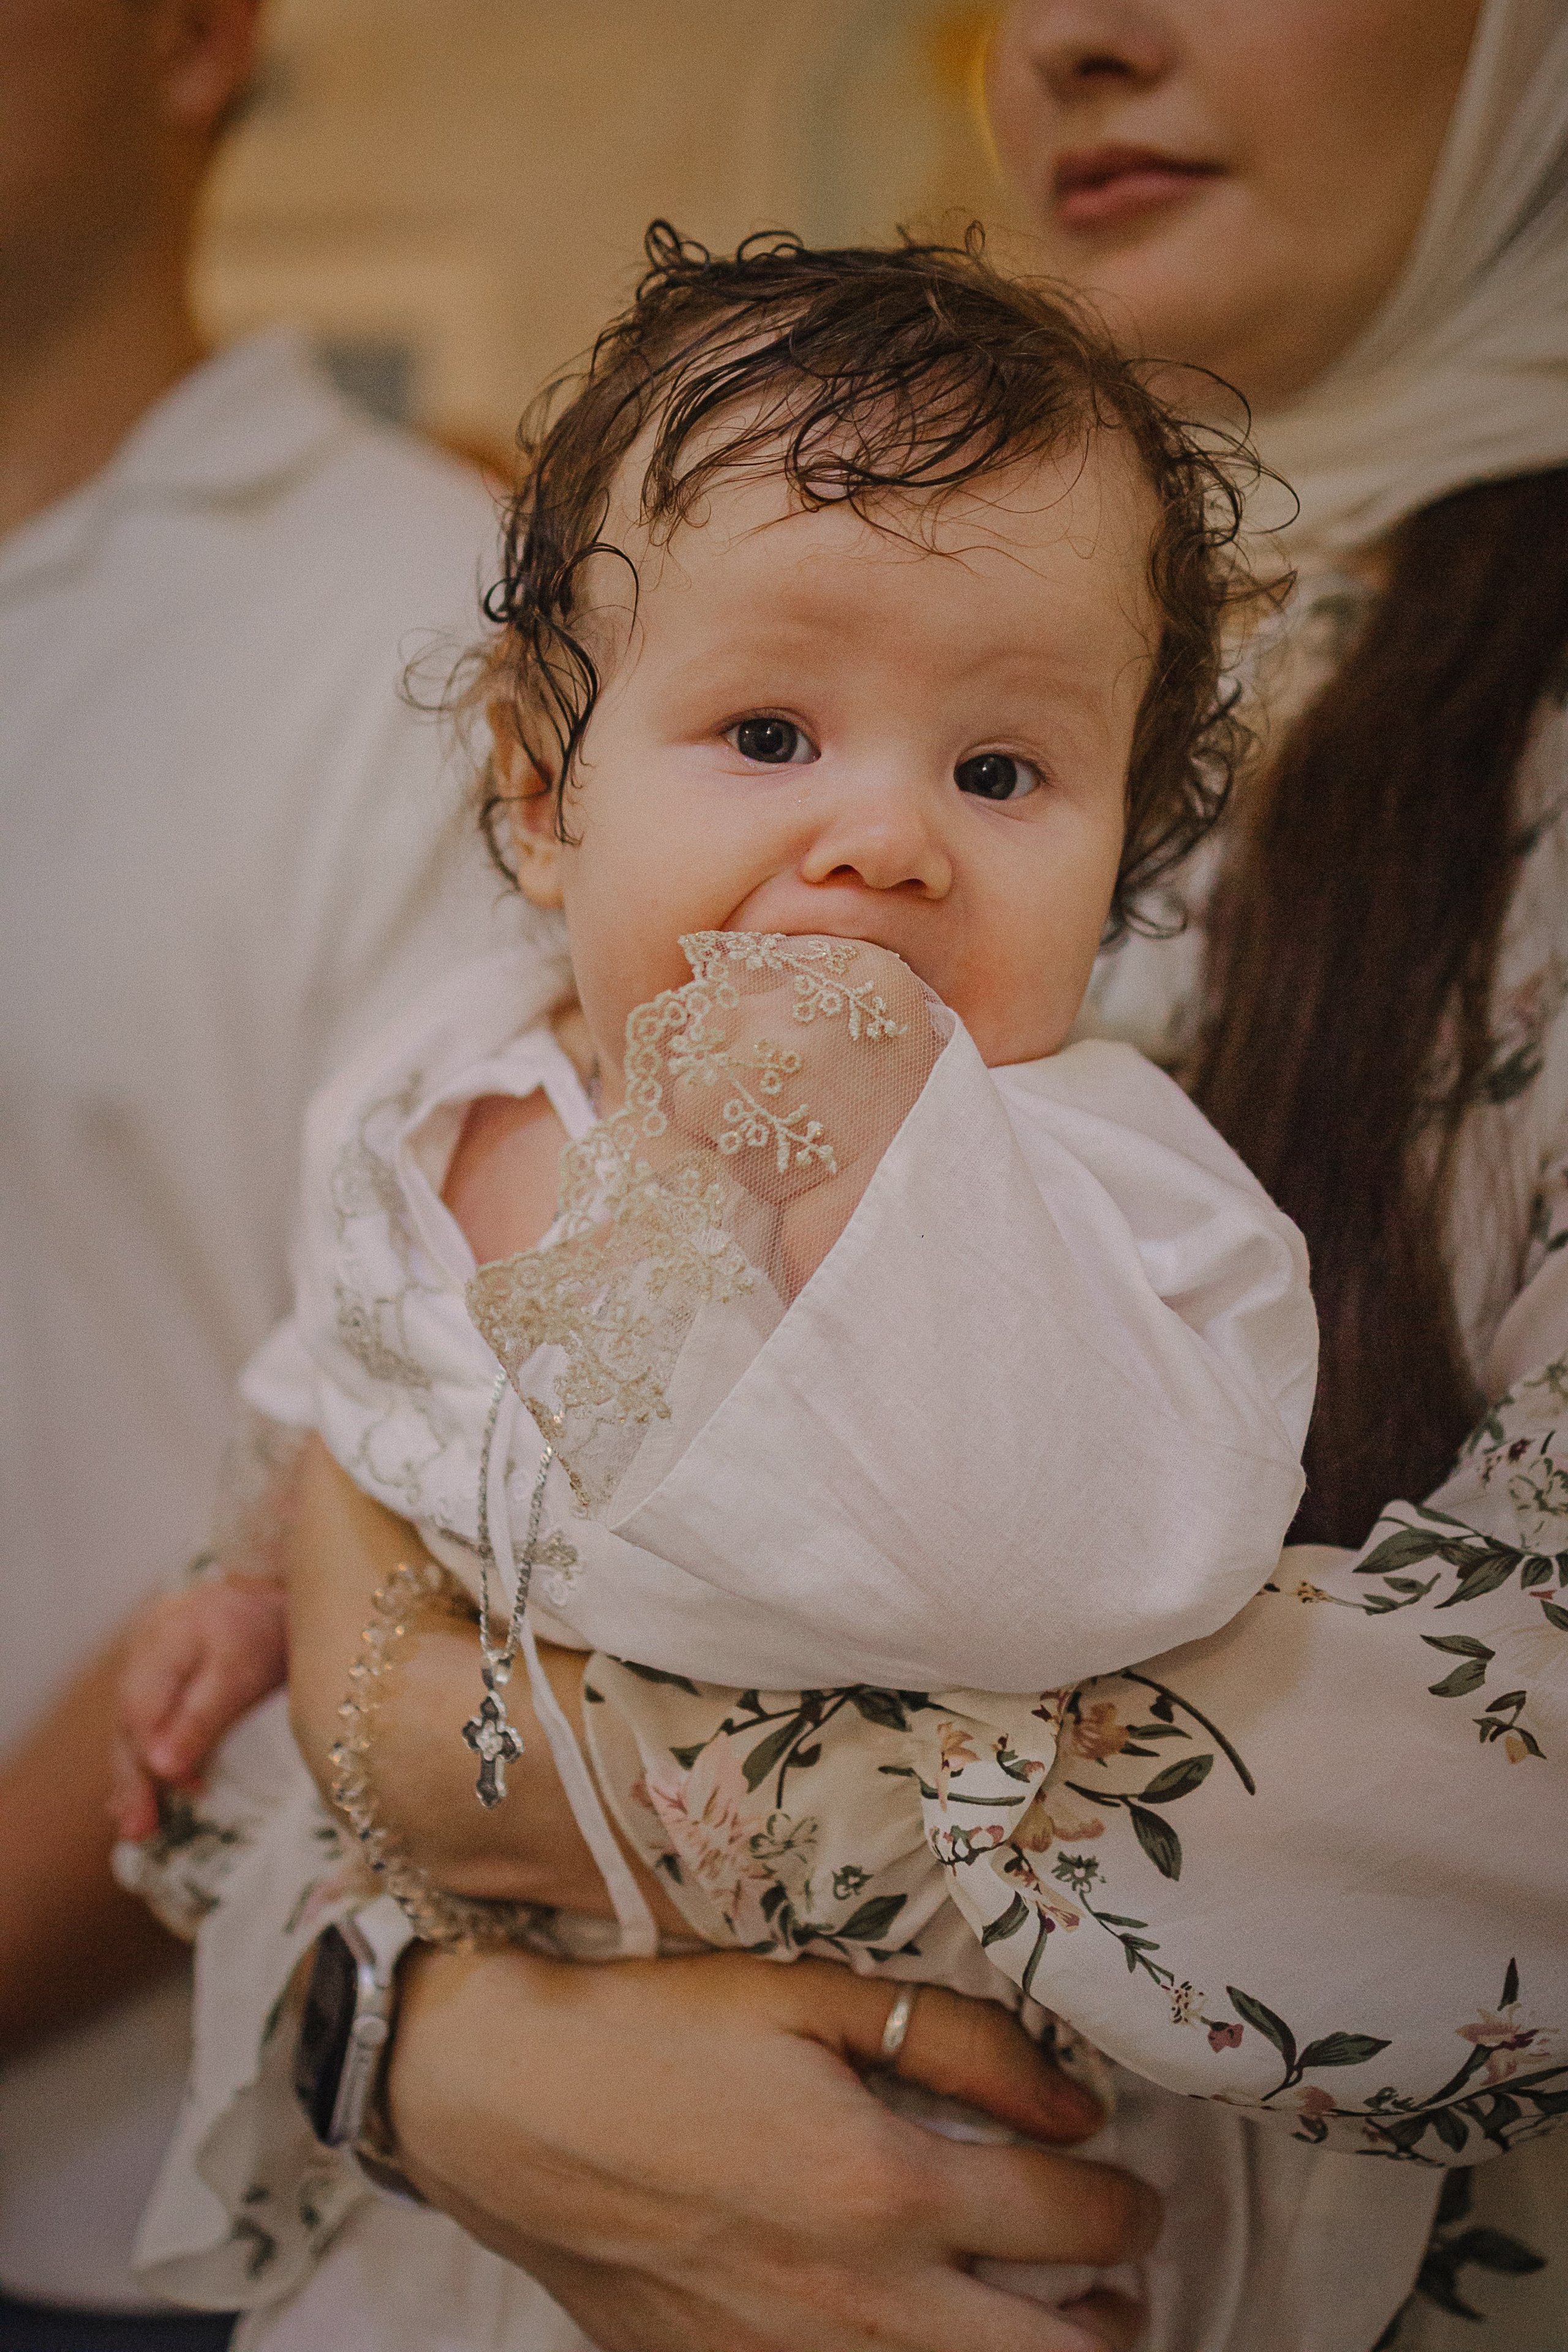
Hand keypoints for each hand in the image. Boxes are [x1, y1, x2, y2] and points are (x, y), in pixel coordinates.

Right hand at [110, 1577, 287, 1840]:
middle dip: (134, 1778)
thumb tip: (159, 1768)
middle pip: (131, 1722)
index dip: (148, 1756)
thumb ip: (200, 1717)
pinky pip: (146, 1718)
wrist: (280, 1589)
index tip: (166, 1795)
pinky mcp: (163, 1671)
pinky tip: (145, 1792)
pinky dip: (146, 1754)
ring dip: (136, 1774)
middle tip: (137, 1830)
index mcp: (166, 1640)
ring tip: (138, 1826)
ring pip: (135, 1723)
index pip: (142, 1710)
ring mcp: (150, 1658)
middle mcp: (147, 1648)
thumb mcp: (242, 1672)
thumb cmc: (269, 1628)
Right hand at [388, 1946, 1154, 2350]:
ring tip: (1053, 2323)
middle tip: (1120, 2276)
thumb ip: (959, 2042)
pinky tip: (929, 2336)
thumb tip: (1075, 2103)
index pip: (1072, 2218)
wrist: (508, 2108)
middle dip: (1119, 2317)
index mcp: (884, 2188)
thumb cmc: (658, 2034)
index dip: (1127, 2201)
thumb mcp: (808, 1997)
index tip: (1130, 2184)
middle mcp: (861, 2301)